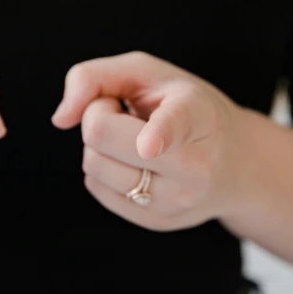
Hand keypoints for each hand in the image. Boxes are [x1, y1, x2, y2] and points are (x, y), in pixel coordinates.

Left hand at [52, 51, 247, 231]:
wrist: (232, 161)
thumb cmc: (180, 106)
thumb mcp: (146, 72)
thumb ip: (94, 77)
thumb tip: (60, 119)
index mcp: (197, 115)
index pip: (174, 125)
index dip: (159, 134)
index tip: (150, 147)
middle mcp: (194, 164)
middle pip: (101, 136)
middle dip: (97, 115)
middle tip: (124, 111)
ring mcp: (177, 200)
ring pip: (93, 165)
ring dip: (98, 145)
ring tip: (131, 136)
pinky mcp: (157, 221)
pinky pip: (96, 188)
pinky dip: (102, 168)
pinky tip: (131, 161)